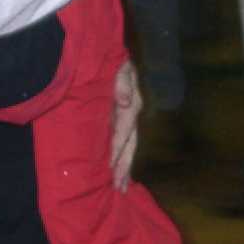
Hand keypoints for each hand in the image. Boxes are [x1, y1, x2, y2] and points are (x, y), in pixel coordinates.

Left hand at [110, 58, 141, 190]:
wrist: (113, 55)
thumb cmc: (115, 62)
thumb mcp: (120, 67)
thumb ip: (123, 82)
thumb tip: (127, 101)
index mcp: (131, 104)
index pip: (124, 130)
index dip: (117, 148)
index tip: (111, 166)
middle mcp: (132, 114)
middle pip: (130, 145)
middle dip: (125, 167)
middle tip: (119, 187)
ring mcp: (127, 118)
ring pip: (129, 147)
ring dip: (125, 167)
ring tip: (122, 187)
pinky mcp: (120, 119)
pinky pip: (123, 142)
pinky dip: (122, 157)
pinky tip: (120, 171)